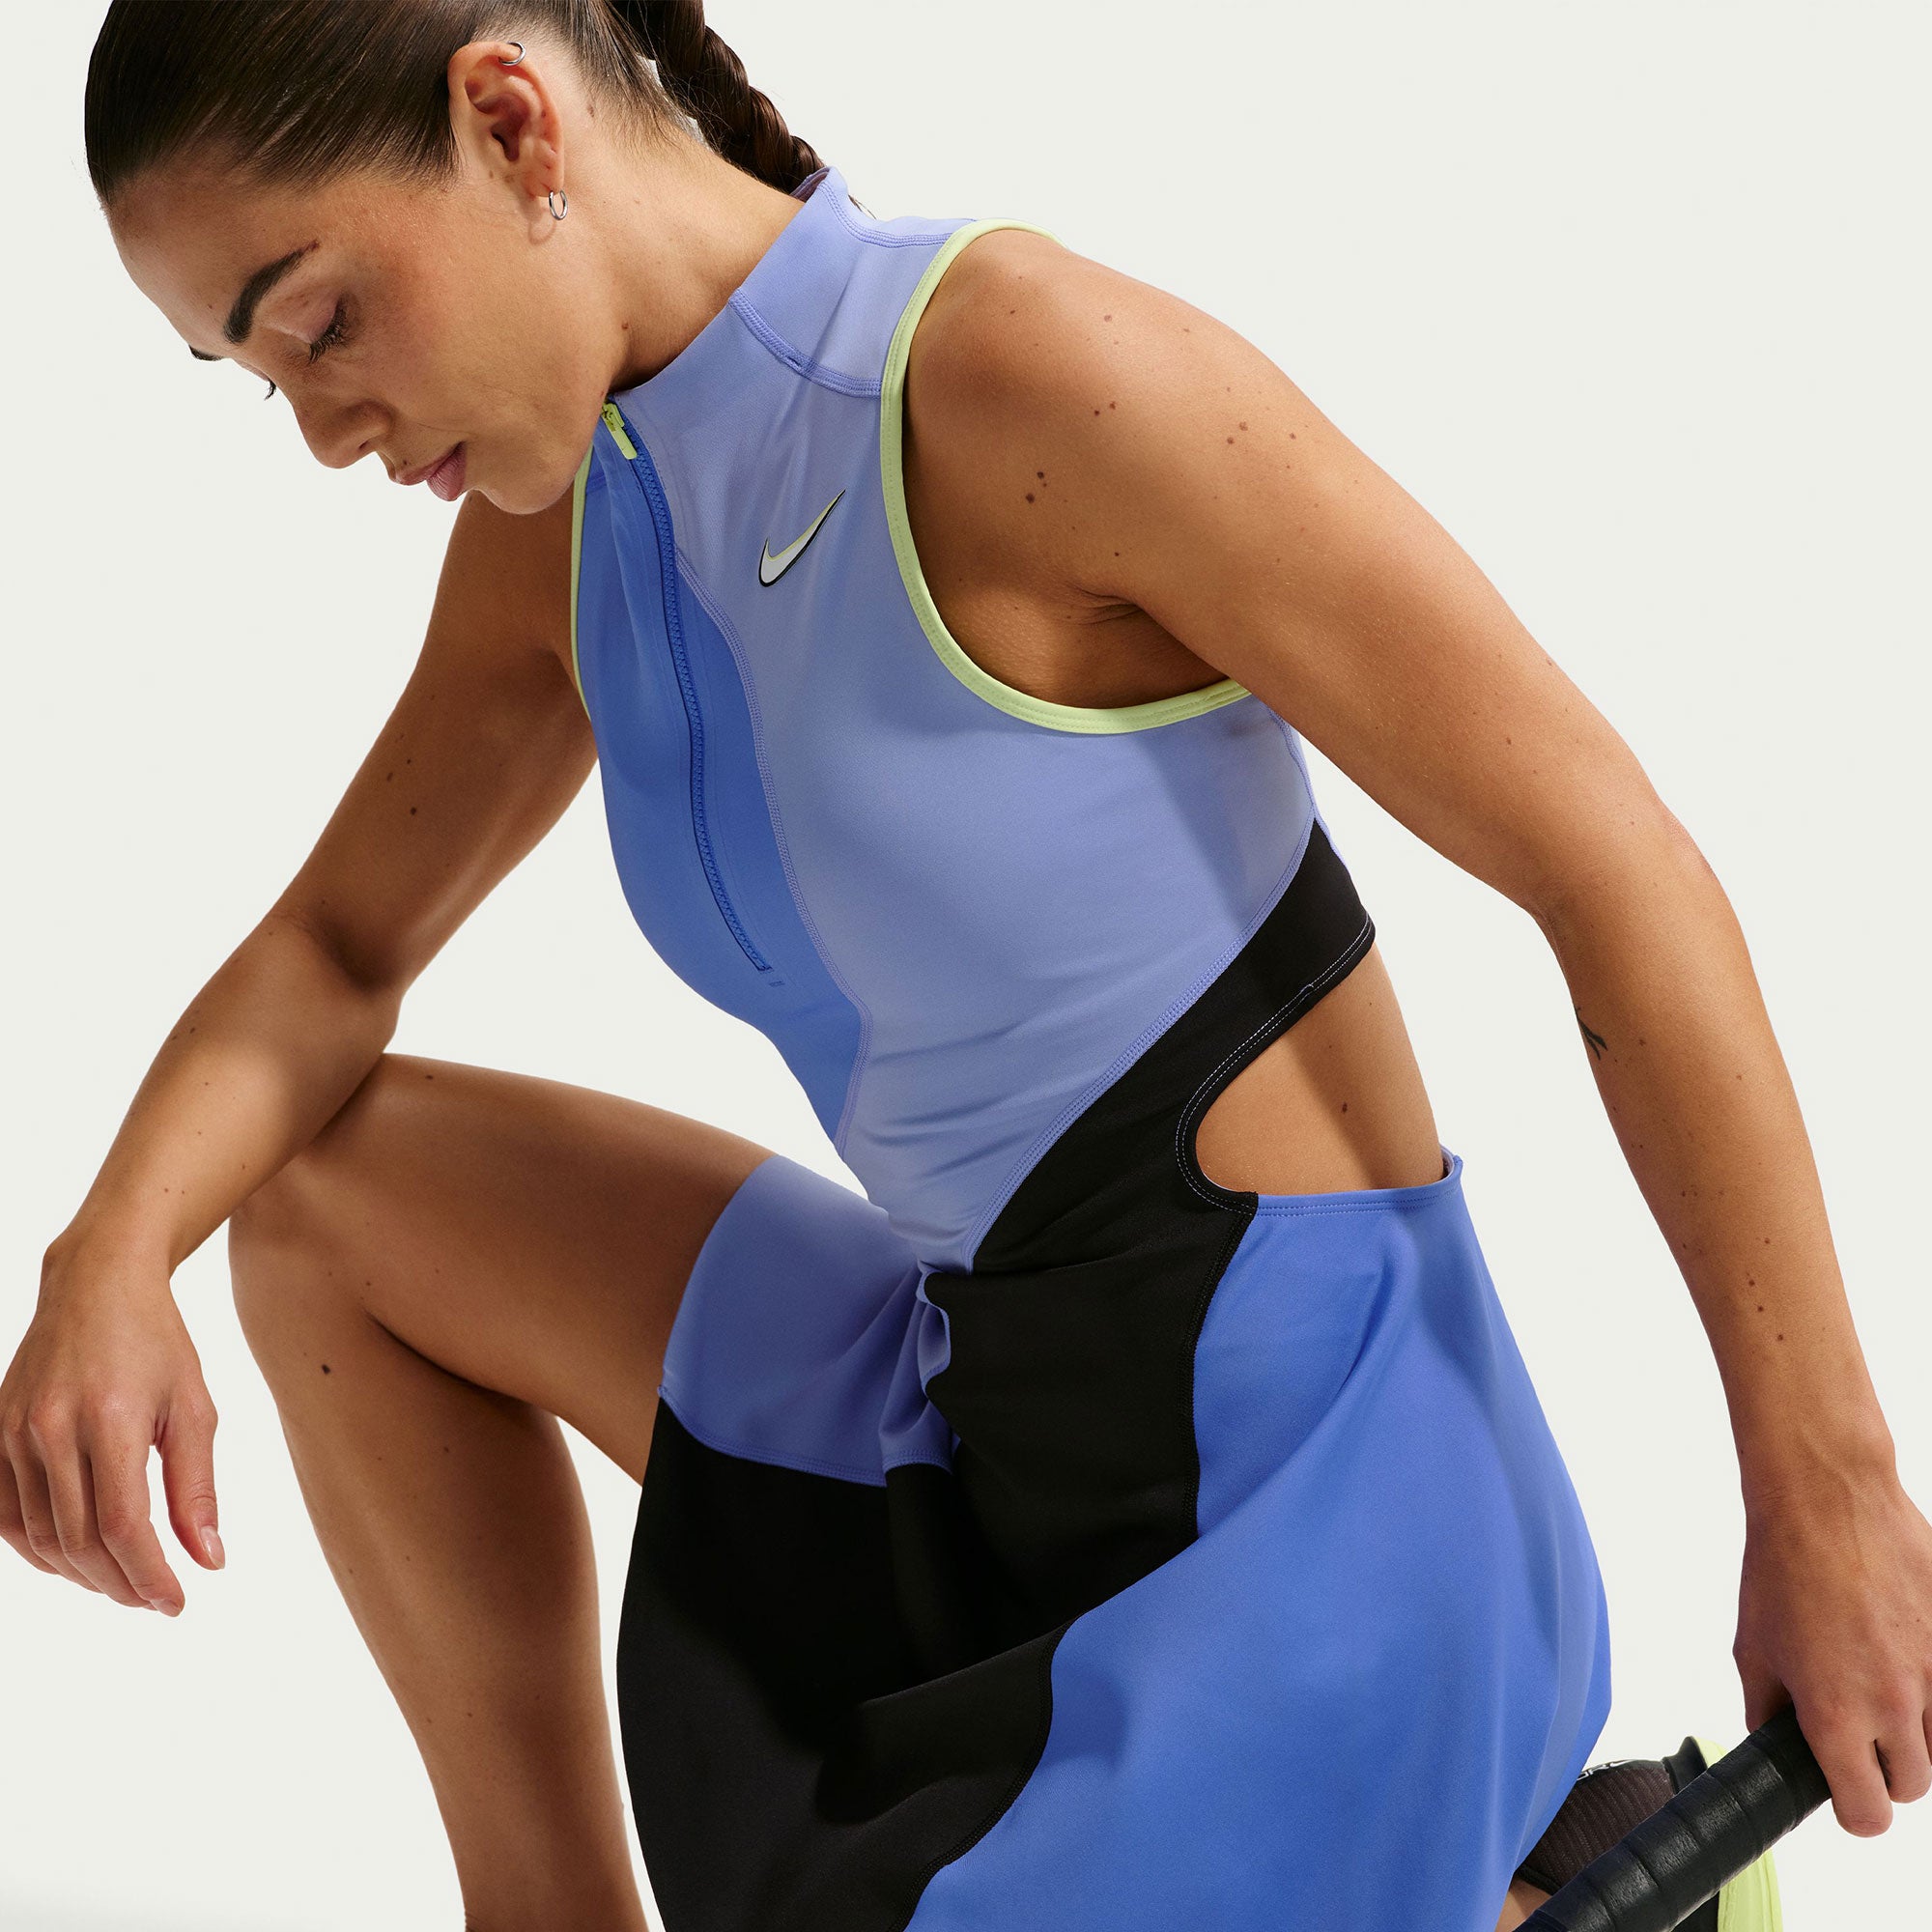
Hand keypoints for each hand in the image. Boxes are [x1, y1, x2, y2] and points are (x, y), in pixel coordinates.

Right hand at [1, 1240, 222, 1613]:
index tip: (177, 1602)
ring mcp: (13, 1434)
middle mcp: (52, 1429)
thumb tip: (209, 1560)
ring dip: (81, 1575)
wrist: (95, 1285)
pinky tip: (75, 1559)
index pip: (125, 1526)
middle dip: (120, 1583)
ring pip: (39, 1538)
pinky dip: (38, 1551)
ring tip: (123, 1582)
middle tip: (154, 1598)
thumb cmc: (156, 1343)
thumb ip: (197, 1488)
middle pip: (80, 1541)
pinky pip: (6, 1517)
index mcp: (111, 1419)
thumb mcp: (193, 1407)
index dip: (150, 1576)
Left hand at [1734, 1461, 1931, 1834]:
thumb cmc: (1785, 1563)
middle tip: (1857, 1735)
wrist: (1828, 1498)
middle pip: (1910, 1785)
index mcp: (1838, 1714)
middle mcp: (1896, 1704)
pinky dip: (1930, 1686)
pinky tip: (1901, 1655)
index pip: (1868, 1814)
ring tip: (1877, 1688)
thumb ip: (1768, 1708)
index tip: (1843, 1791)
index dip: (1853, 1808)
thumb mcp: (1753, 1646)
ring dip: (1912, 1732)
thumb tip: (1774, 1740)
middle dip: (1882, 1769)